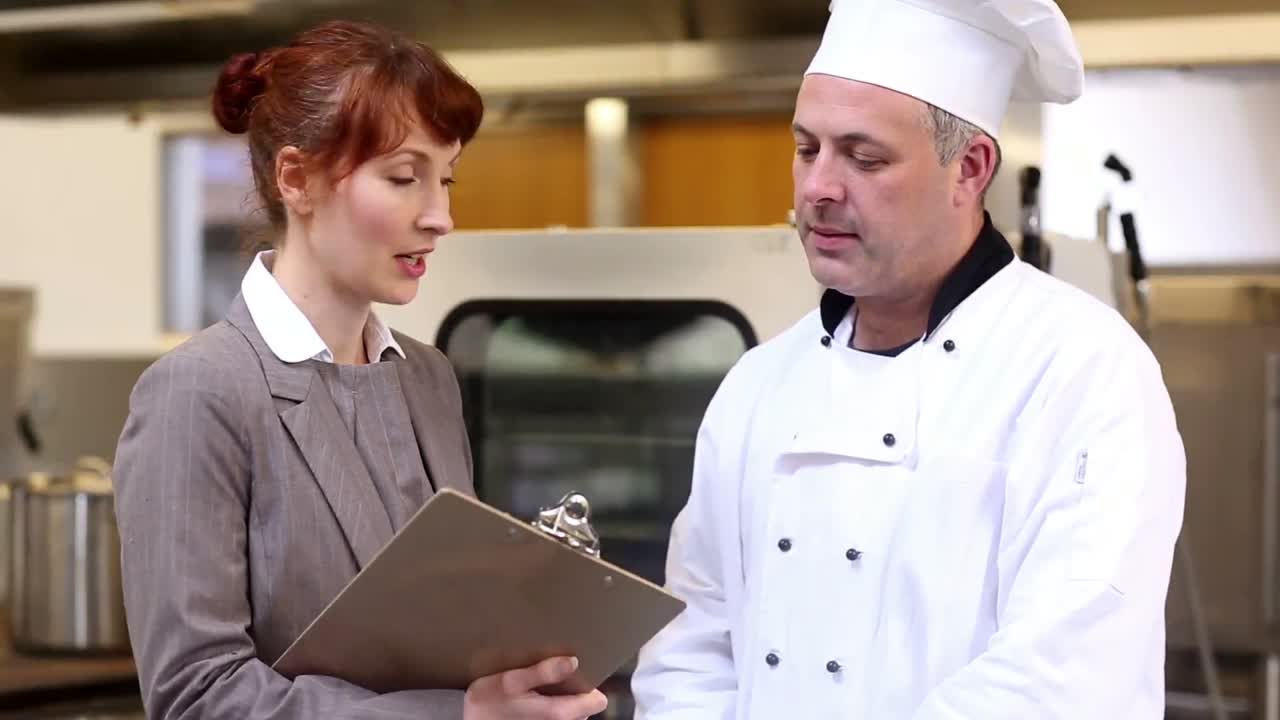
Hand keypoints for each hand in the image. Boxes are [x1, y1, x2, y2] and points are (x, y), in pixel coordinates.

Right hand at [463, 656, 607, 719]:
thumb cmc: (488, 705)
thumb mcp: (510, 681)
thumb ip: (543, 672)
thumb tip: (573, 661)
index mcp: (560, 713)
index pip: (596, 700)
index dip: (588, 683)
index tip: (576, 670)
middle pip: (584, 706)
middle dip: (571, 689)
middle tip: (551, 675)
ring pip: (571, 712)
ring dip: (560, 698)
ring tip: (539, 687)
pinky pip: (557, 717)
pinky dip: (549, 708)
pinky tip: (532, 700)